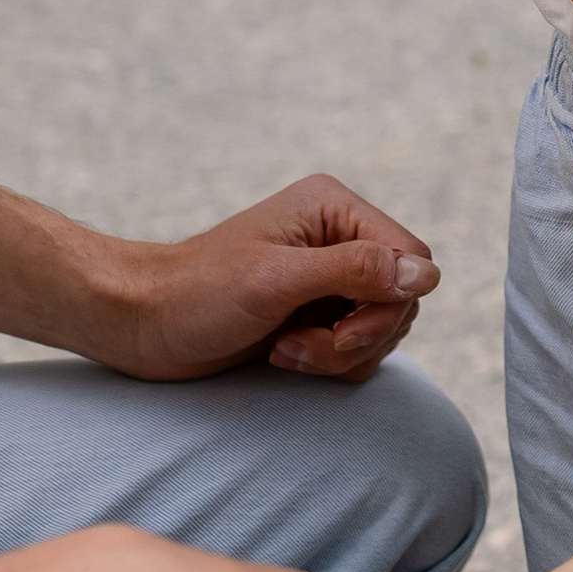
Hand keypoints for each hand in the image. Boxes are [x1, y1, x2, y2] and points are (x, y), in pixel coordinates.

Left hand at [97, 175, 440, 383]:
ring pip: (384, 328)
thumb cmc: (199, 294)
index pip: (411, 259)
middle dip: (357, 336)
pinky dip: (328, 362)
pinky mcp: (318, 311)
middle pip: (402, 299)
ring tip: (284, 349)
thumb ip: (355, 271)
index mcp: (333, 208)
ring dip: (338, 354)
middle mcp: (339, 236)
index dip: (387, 304)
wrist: (146, 325)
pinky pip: (360, 347)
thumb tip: (425, 275)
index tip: (338, 329)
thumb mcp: (277, 281)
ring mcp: (331, 276)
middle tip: (301, 345)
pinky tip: (282, 354)